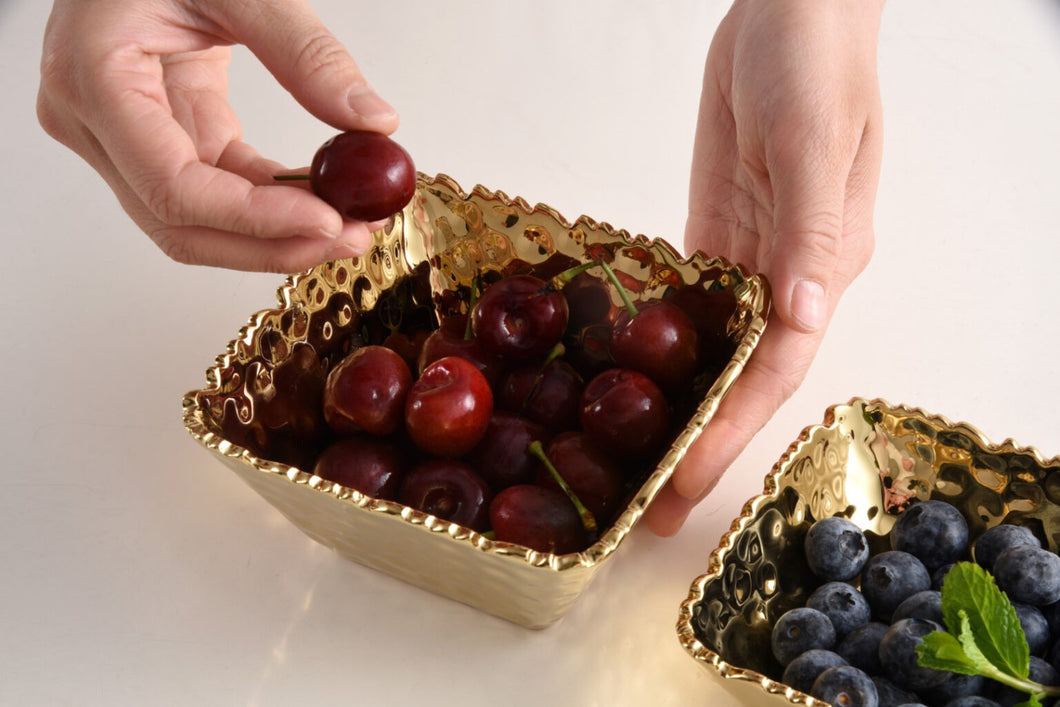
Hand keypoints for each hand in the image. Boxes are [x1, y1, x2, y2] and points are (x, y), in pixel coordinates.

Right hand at [37, 0, 398, 271]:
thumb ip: (307, 53)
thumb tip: (373, 123)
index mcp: (96, 76)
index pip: (172, 185)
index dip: (253, 218)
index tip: (327, 220)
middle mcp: (92, 120)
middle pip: (179, 223)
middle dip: (271, 243)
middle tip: (350, 238)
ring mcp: (119, 136)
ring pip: (196, 222)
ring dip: (274, 235)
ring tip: (349, 228)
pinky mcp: (158, 138)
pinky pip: (215, 190)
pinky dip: (269, 205)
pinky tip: (323, 202)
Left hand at [643, 0, 884, 534]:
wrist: (786, 8)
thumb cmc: (817, 59)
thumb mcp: (813, 142)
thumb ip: (806, 232)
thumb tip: (799, 315)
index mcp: (823, 267)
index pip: (774, 371)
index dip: (730, 433)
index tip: (686, 486)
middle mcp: (786, 275)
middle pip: (738, 376)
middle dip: (697, 443)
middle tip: (647, 507)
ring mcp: (748, 256)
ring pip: (710, 350)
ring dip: (676, 408)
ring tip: (631, 464)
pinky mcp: (713, 231)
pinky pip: (686, 303)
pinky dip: (660, 347)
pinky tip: (627, 382)